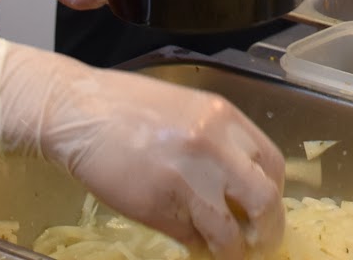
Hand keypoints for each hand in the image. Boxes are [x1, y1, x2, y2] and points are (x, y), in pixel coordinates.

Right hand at [0, 40, 285, 259]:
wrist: (78, 113)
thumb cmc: (128, 107)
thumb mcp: (187, 109)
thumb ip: (218, 141)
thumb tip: (240, 181)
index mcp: (224, 118)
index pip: (272, 164)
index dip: (274, 192)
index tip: (266, 207)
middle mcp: (213, 148)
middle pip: (264, 201)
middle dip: (268, 229)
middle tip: (261, 241)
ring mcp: (186, 180)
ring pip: (228, 233)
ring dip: (231, 249)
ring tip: (225, 251)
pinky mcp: (157, 208)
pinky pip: (188, 237)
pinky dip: (193, 242)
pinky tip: (188, 236)